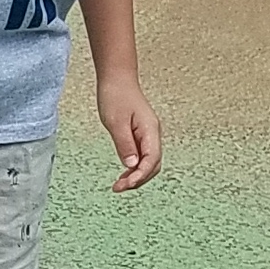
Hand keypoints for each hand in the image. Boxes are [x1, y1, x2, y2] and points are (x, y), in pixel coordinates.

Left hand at [98, 73, 161, 191]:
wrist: (117, 80)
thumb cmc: (116, 96)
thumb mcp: (116, 122)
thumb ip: (124, 144)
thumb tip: (132, 164)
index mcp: (150, 130)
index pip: (151, 159)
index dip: (140, 175)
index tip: (126, 184)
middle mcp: (153, 134)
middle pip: (153, 165)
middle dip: (138, 179)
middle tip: (118, 188)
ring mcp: (148, 136)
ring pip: (148, 163)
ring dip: (136, 176)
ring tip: (119, 185)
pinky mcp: (141, 137)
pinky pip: (142, 157)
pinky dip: (134, 168)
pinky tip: (123, 174)